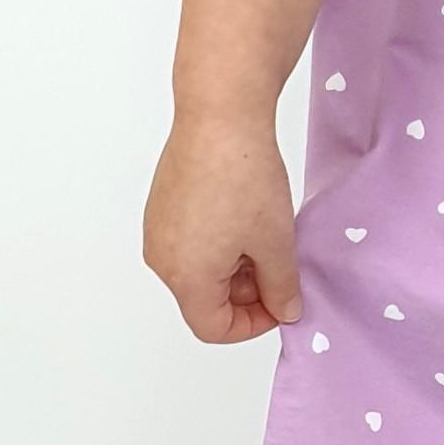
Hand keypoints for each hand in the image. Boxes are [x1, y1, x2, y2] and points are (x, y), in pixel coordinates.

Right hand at [143, 110, 303, 339]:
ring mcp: (157, 230)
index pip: (213, 328)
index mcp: (185, 276)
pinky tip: (246, 216)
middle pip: (204, 300)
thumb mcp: (276, 241)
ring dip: (234, 267)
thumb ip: (281, 287)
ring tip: (267, 236)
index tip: (281, 304)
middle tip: (281, 267)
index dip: (253, 325)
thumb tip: (286, 311)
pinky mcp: (161, 206)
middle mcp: (161, 258)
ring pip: (199, 271)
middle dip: (246, 293)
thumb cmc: (244, 177)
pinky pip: (190, 243)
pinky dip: (219, 244)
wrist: (220, 116)